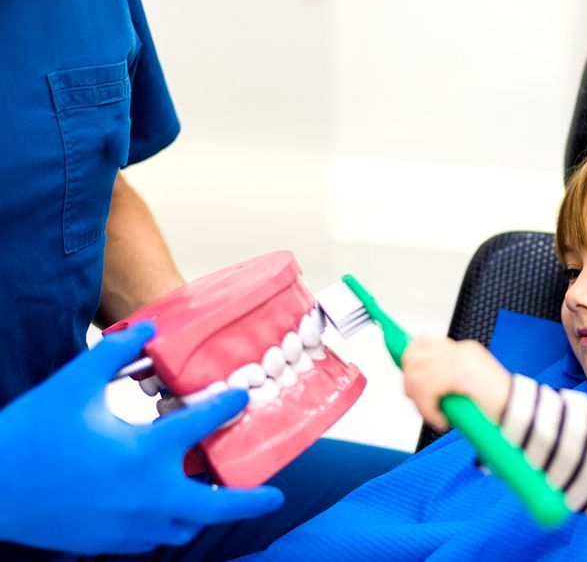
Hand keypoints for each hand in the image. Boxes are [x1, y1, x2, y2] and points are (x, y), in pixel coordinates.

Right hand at [0, 321, 283, 553]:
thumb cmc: (28, 433)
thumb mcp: (73, 383)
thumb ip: (116, 352)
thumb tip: (148, 328)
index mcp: (142, 451)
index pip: (203, 424)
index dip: (227, 405)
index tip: (243, 397)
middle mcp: (145, 495)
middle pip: (215, 505)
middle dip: (251, 501)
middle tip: (275, 496)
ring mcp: (128, 525)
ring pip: (185, 526)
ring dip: (205, 510)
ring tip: (219, 496)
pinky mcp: (107, 542)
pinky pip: (153, 538)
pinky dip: (170, 523)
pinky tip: (168, 506)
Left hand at [401, 334, 511, 430]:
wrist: (520, 415)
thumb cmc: (496, 408)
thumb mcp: (466, 388)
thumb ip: (445, 380)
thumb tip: (415, 386)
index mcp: (463, 350)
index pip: (422, 342)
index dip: (409, 361)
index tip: (409, 383)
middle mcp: (461, 350)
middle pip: (413, 358)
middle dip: (411, 386)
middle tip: (424, 407)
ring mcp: (461, 359)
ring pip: (417, 376)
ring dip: (421, 403)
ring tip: (436, 416)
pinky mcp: (461, 372)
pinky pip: (428, 390)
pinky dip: (429, 410)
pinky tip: (442, 421)